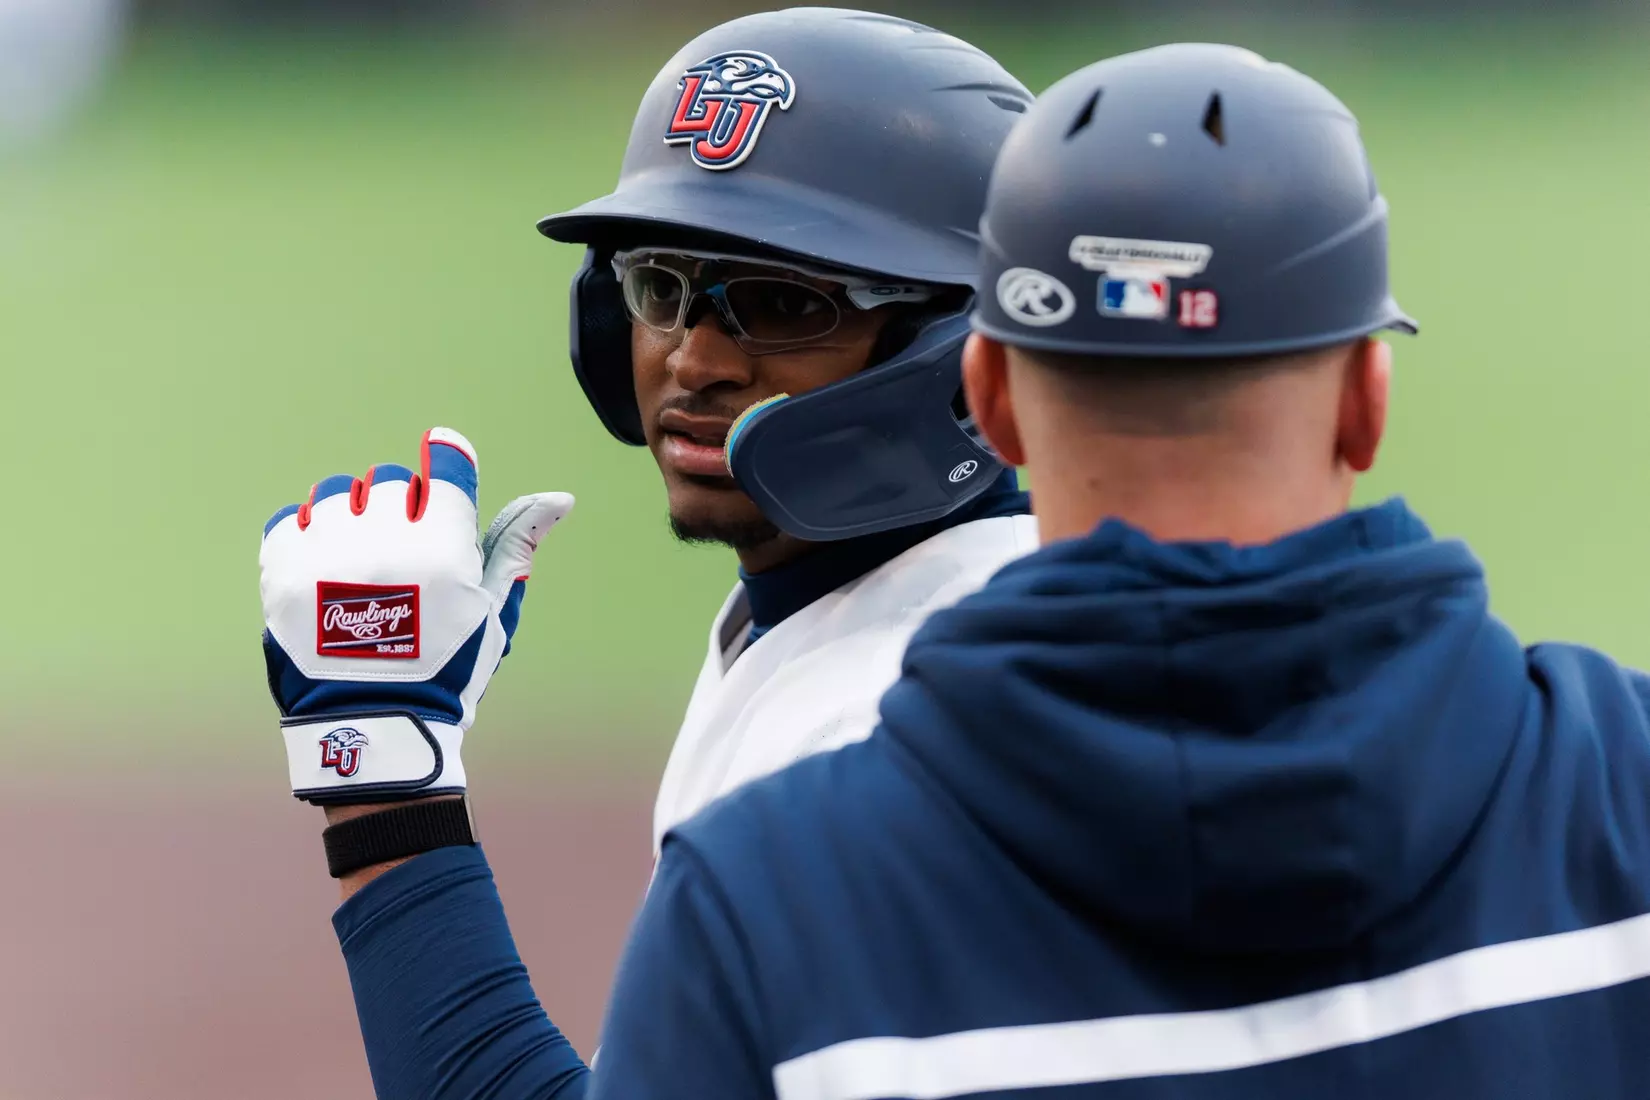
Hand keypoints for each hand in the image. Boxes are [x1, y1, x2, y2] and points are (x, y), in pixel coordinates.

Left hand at [259, 427, 572, 803]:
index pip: (445, 468)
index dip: (447, 457)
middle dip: (401, 504)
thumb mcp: (493, 610)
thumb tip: (560, 498)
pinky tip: (326, 564)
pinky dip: (308, 532)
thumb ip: (517, 544)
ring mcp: (328, 556)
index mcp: (444, 550)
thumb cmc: (445, 668)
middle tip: (404, 546)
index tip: (444, 455)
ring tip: (360, 556)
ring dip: (352, 514)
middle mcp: (384, 544)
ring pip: (337, 492)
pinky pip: (290, 519)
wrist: (372, 728)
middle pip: (390, 481)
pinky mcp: (283, 574)